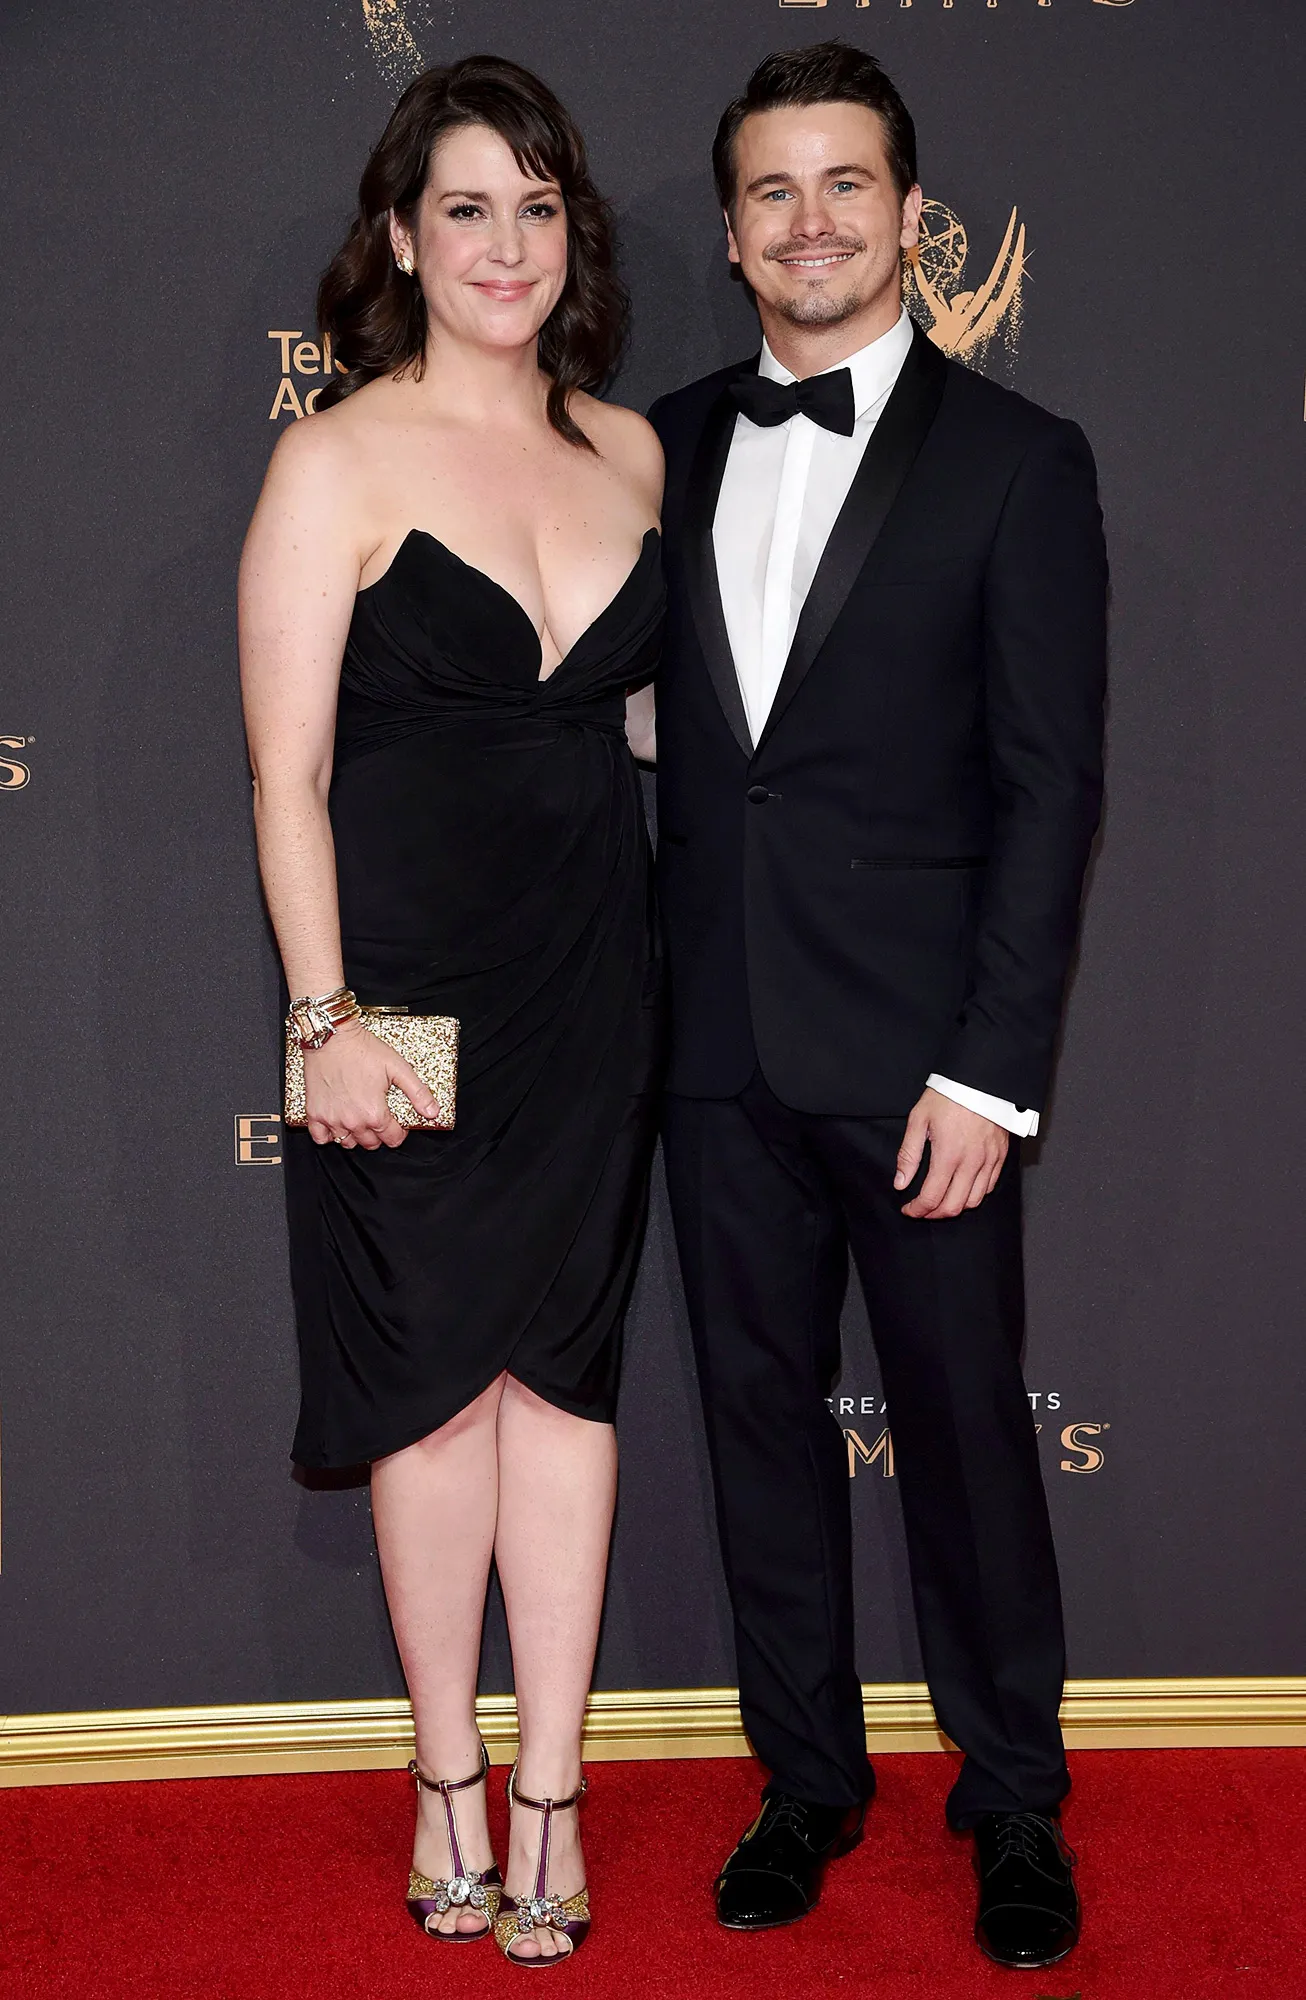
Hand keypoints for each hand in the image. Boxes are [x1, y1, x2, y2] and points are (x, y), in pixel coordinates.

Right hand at [303, 1017, 440, 1148]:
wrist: (331, 1036)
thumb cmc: (362, 1049)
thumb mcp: (398, 1067)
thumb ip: (418, 1092)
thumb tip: (432, 1112)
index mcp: (374, 1112)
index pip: (392, 1139)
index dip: (399, 1132)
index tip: (397, 1123)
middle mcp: (353, 1120)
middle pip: (371, 1144)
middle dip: (380, 1134)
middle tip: (380, 1117)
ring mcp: (332, 1119)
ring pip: (348, 1143)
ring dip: (357, 1136)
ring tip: (360, 1119)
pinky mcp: (314, 1113)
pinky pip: (321, 1138)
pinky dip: (330, 1135)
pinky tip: (338, 1123)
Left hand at [894, 1086, 1008, 1219]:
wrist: (979, 1079)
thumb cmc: (948, 1096)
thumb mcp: (919, 1120)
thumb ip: (909, 1155)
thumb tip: (900, 1182)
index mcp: (948, 1155)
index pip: (931, 1197)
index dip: (917, 1210)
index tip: (909, 1209)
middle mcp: (971, 1162)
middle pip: (954, 1206)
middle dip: (934, 1214)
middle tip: (922, 1210)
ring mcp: (989, 1160)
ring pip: (973, 1201)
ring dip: (955, 1207)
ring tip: (941, 1201)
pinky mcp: (1000, 1156)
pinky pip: (989, 1187)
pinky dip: (974, 1195)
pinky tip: (962, 1189)